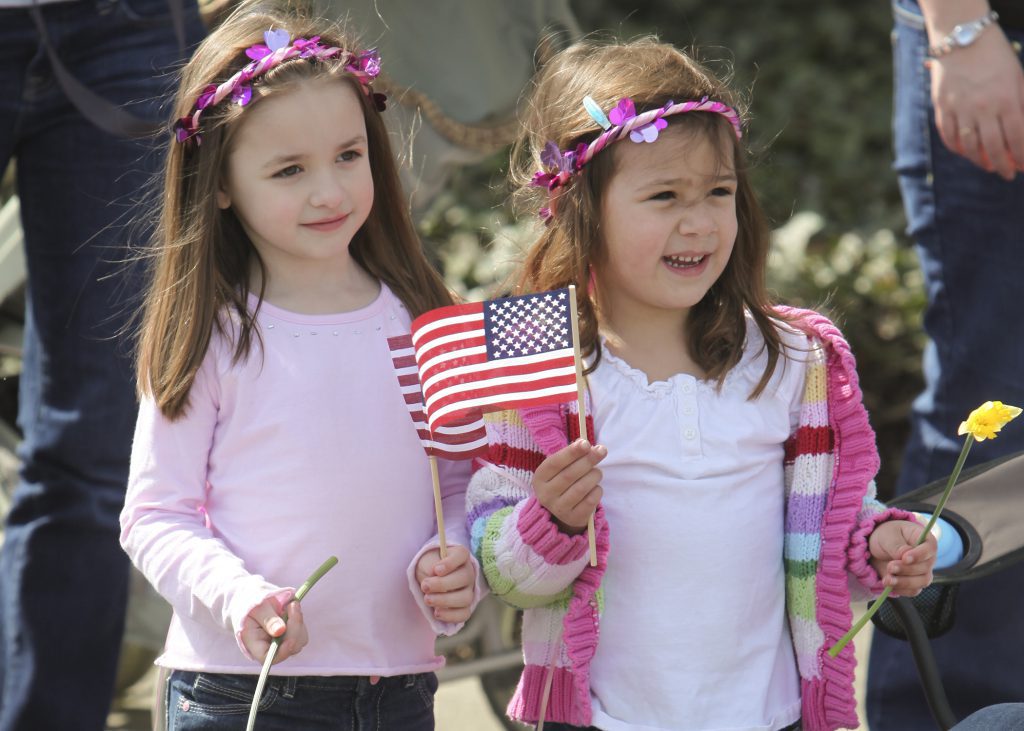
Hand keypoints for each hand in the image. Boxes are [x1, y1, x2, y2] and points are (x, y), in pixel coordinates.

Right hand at [240, 595, 307, 663]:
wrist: (254, 596)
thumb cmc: (251, 602)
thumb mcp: (256, 608)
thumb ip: (268, 620)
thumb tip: (280, 631)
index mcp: (255, 645)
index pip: (269, 658)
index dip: (282, 652)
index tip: (290, 639)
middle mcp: (270, 647)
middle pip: (289, 649)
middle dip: (294, 629)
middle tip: (292, 606)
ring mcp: (281, 641)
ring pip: (299, 640)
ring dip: (298, 622)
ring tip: (290, 605)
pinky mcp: (290, 634)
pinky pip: (302, 631)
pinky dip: (299, 619)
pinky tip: (292, 608)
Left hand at [416, 544, 475, 622]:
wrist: (429, 581)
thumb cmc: (429, 567)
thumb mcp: (426, 561)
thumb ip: (430, 565)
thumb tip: (433, 574)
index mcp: (460, 556)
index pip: (461, 554)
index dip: (450, 562)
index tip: (435, 570)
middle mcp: (468, 572)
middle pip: (464, 577)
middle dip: (442, 584)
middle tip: (425, 586)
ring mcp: (469, 590)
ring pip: (466, 598)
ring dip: (445, 600)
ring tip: (428, 599)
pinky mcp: (465, 607)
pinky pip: (464, 614)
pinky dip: (450, 615)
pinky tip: (436, 612)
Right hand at [533, 439, 606, 533]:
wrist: (562, 510)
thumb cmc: (563, 481)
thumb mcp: (561, 468)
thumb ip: (573, 455)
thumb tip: (588, 446)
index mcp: (540, 478)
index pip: (555, 463)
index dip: (571, 452)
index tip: (586, 443)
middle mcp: (546, 495)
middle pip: (569, 475)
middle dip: (588, 460)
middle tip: (601, 451)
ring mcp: (559, 508)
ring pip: (581, 488)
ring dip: (594, 475)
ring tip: (597, 472)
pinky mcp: (574, 518)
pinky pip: (590, 501)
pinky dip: (597, 491)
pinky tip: (595, 487)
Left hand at [868, 519, 937, 596]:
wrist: (877, 549)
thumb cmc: (886, 537)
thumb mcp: (888, 536)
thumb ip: (896, 545)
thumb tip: (904, 554)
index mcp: (925, 540)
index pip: (930, 548)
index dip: (919, 555)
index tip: (904, 558)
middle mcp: (928, 557)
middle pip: (925, 567)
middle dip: (906, 569)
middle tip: (890, 567)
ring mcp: (923, 572)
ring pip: (921, 582)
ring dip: (904, 582)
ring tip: (887, 580)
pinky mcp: (914, 583)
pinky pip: (913, 591)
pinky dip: (900, 589)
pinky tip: (888, 584)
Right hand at [927, 29, 1023, 179]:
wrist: (964, 40)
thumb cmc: (997, 58)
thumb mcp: (1017, 79)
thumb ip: (1021, 105)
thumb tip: (1021, 134)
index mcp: (1007, 99)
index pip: (1017, 138)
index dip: (1021, 157)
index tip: (1022, 167)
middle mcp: (983, 107)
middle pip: (993, 147)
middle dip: (1002, 166)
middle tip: (1006, 174)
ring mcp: (960, 108)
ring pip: (969, 146)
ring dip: (979, 160)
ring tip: (987, 164)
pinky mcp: (942, 107)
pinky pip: (948, 135)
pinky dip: (956, 148)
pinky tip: (965, 152)